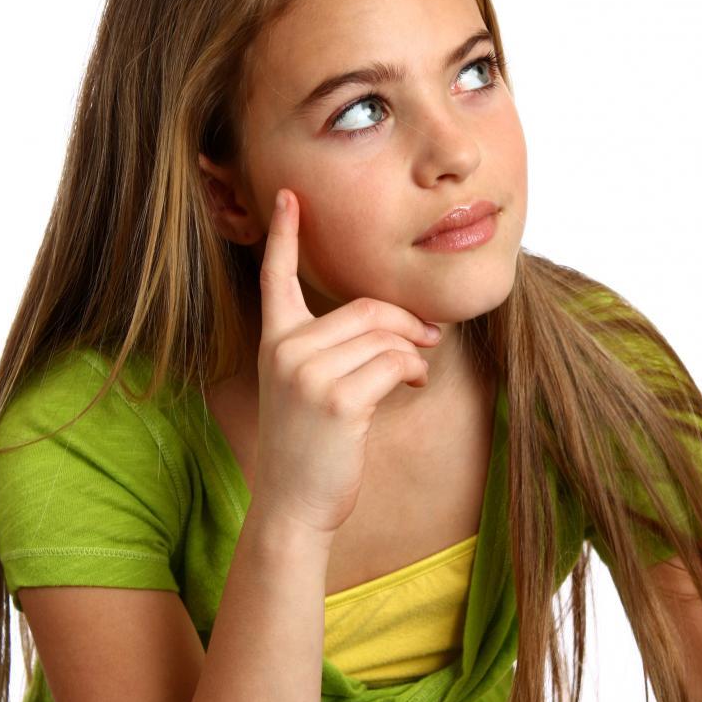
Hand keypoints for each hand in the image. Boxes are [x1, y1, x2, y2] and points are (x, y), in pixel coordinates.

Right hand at [251, 188, 442, 538]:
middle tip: (428, 341)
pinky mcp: (337, 399)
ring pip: (385, 333)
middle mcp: (284, 350)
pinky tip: (413, 384)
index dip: (284, 234)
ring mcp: (307, 373)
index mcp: (274, 342)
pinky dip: (415, 369)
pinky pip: (395, 361)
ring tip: (416, 373)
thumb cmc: (308, 447)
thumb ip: (335, 350)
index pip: (275, 277)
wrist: (292, 505)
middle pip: (366, 307)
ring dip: (415, 350)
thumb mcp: (307, 389)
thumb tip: (402, 325)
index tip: (290, 196)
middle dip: (406, 322)